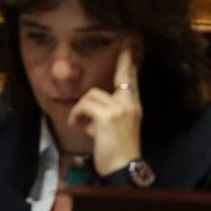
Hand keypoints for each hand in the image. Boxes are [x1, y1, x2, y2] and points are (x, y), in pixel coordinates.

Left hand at [69, 45, 144, 178]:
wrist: (123, 170)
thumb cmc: (116, 152)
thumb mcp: (113, 128)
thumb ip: (104, 115)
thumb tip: (87, 114)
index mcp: (133, 105)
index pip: (131, 77)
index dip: (129, 59)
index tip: (131, 40)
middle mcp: (130, 103)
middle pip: (116, 78)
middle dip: (114, 68)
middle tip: (114, 55)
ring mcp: (120, 109)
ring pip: (92, 95)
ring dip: (82, 109)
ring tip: (81, 124)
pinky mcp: (108, 117)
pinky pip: (85, 106)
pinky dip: (78, 116)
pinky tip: (79, 126)